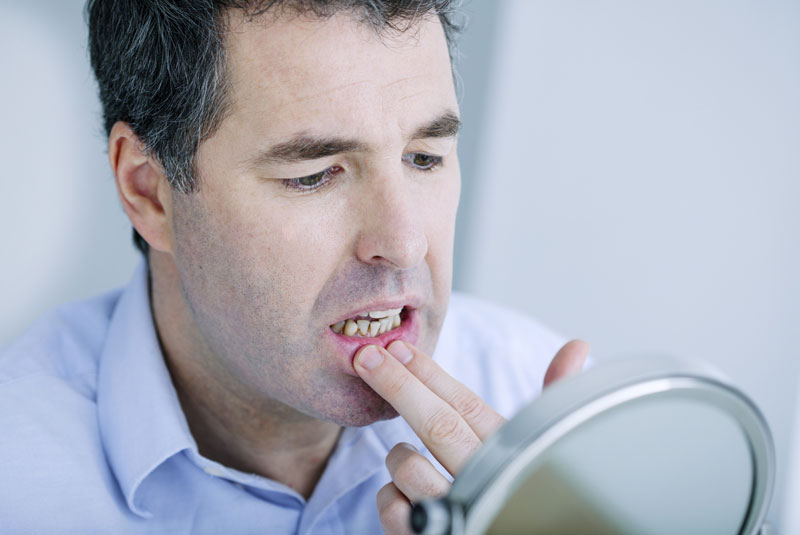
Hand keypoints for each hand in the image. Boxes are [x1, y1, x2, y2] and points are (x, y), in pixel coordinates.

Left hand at [353, 339, 589, 533]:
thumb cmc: (521, 491)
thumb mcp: (539, 446)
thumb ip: (550, 397)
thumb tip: (577, 346)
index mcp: (512, 454)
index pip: (467, 405)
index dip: (430, 373)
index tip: (399, 348)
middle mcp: (488, 483)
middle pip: (438, 426)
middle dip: (399, 386)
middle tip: (367, 358)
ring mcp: (460, 513)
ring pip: (409, 468)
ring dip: (399, 456)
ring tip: (409, 457)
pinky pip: (392, 508)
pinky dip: (390, 498)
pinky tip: (407, 500)